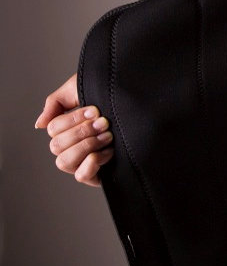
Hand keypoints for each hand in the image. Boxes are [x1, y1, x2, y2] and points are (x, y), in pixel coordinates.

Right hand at [34, 72, 114, 186]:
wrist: (147, 106)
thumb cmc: (111, 95)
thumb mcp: (81, 89)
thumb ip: (56, 103)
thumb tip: (39, 124)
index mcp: (67, 128)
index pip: (52, 129)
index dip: (72, 120)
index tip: (96, 110)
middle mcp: (71, 146)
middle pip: (56, 146)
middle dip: (82, 132)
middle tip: (104, 123)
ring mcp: (83, 162)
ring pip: (64, 162)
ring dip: (86, 146)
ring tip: (108, 136)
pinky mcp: (97, 175)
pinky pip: (81, 176)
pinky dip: (92, 163)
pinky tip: (109, 151)